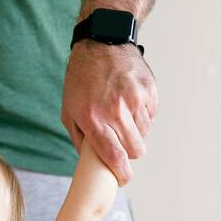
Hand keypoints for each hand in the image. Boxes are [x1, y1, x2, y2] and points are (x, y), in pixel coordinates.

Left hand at [61, 41, 157, 185]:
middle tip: (121, 142)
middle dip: (129, 152)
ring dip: (136, 132)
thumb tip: (90, 164)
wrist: (102, 42)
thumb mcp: (69, 110)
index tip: (124, 178)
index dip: (122, 173)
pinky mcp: (149, 90)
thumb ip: (79, 139)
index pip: (115, 157)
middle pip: (135, 150)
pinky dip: (143, 115)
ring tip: (123, 117)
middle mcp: (115, 110)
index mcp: (94, 119)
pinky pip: (151, 115)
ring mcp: (135, 99)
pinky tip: (131, 103)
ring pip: (144, 134)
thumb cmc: (81, 79)